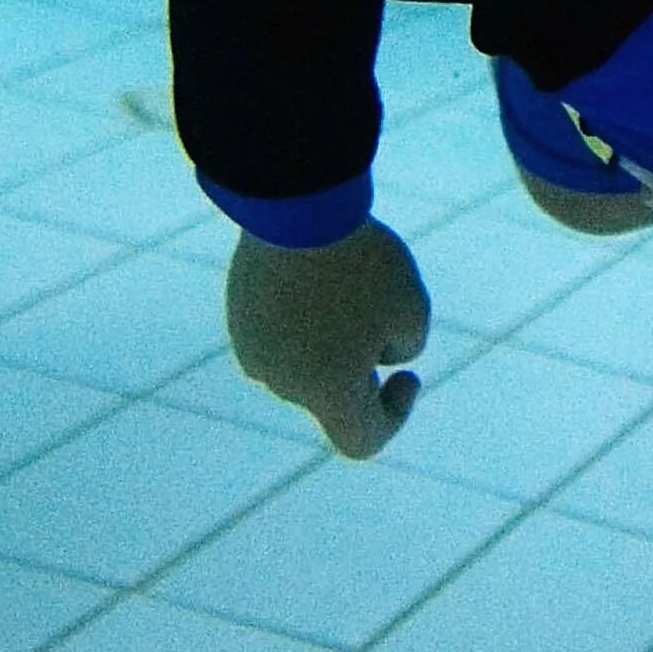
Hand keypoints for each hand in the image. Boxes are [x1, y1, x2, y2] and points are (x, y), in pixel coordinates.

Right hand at [225, 221, 430, 458]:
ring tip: (348, 281)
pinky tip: (320, 271)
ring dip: (334, 336)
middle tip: (384, 306)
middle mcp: (283, 381)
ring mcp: (254, 349)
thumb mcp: (412, 307)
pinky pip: (285, 332)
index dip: (394, 417)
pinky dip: (308, 316)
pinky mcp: (240, 318)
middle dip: (365, 363)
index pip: (360, 441)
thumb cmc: (362, 265)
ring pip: (309, 359)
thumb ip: (404, 346)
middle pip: (334, 392)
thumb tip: (376, 355)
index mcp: (325, 391)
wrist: (296, 210)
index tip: (408, 376)